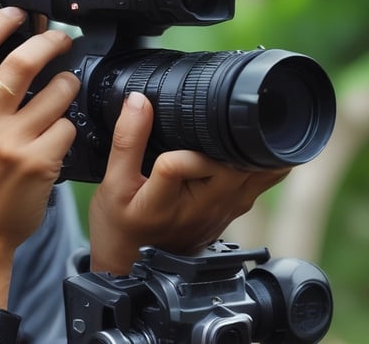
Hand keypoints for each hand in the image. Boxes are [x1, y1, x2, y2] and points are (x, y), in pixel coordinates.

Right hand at [0, 7, 79, 305]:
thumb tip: (4, 60)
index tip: (16, 13)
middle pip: (21, 62)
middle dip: (49, 42)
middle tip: (62, 40)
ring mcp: (11, 144)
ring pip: (56, 92)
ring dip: (68, 84)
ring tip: (66, 88)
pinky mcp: (39, 163)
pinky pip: (67, 127)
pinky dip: (68, 126)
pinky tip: (59, 135)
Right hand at [88, 91, 289, 273]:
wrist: (133, 269)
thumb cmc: (120, 229)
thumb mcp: (112, 184)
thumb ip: (126, 142)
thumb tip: (138, 101)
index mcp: (167, 203)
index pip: (185, 163)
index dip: (182, 140)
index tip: (169, 122)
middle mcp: (204, 209)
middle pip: (235, 164)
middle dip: (228, 137)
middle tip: (213, 115)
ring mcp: (224, 212)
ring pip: (258, 173)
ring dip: (251, 147)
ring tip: (235, 124)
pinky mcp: (233, 211)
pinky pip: (258, 181)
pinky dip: (259, 159)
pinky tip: (245, 143)